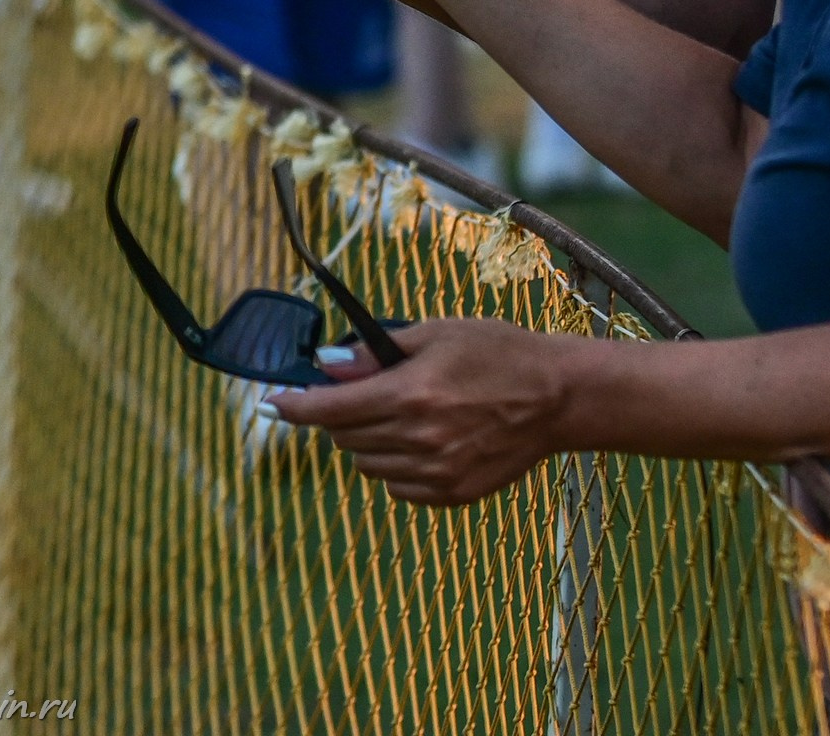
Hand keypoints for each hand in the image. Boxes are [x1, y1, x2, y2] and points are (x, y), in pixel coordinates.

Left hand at [265, 319, 577, 505]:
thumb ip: (376, 354)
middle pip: (343, 437)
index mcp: (409, 396)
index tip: (273, 402)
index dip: (293, 406)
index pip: (329, 410)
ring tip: (395, 413)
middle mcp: (418, 440)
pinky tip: (418, 440)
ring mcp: (437, 473)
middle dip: (336, 414)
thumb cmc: (496, 353)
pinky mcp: (453, 495)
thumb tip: (328, 365)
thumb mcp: (434, 334)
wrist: (557, 397)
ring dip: (364, 440)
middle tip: (355, 392)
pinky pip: (397, 487)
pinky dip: (393, 466)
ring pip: (366, 464)